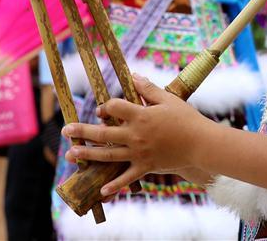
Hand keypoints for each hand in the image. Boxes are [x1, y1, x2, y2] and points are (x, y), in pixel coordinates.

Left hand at [61, 75, 210, 195]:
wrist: (202, 144)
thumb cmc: (186, 118)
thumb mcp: (168, 98)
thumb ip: (148, 88)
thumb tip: (133, 75)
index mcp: (140, 115)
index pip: (114, 108)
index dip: (106, 107)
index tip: (103, 109)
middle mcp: (135, 135)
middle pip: (103, 133)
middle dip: (82, 131)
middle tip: (65, 130)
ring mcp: (139, 153)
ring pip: (108, 155)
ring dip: (88, 154)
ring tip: (72, 154)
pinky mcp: (146, 167)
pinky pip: (127, 178)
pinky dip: (115, 186)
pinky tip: (102, 191)